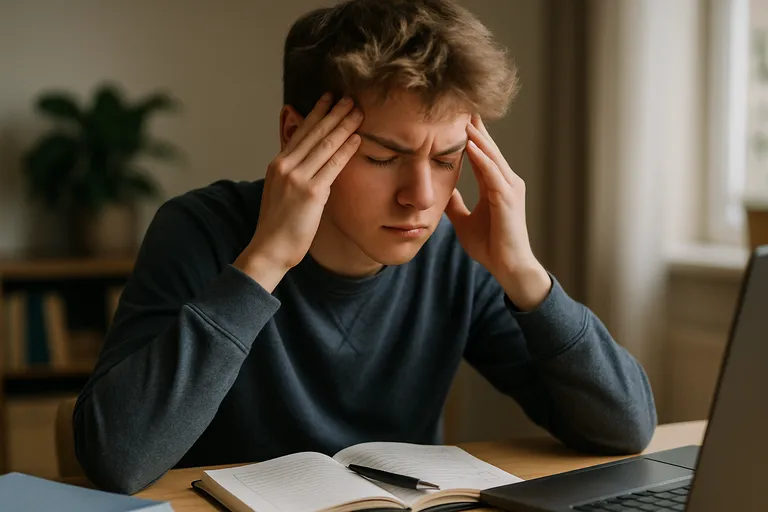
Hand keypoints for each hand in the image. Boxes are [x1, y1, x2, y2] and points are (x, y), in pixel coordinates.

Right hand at [234, 94, 362, 290]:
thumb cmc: (278, 227)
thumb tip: (309, 166)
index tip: (329, 98)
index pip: (300, 132)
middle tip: (350, 97)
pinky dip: (346, 149)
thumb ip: (294, 176)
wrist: (269, 248)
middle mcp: (285, 166)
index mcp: (278, 165)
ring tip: (358, 111)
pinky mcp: (310, 192)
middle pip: (314, 133)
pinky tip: (358, 138)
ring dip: (344, 125)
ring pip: (325, 145)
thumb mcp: (280, 193)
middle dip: (333, 113)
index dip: (316, 113)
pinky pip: (333, 165)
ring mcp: (297, 178)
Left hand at [445, 115, 550, 310]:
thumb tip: (441, 193)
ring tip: (462, 118)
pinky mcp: (508, 200)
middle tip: (462, 104)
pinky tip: (469, 145)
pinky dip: (481, 159)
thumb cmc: (491, 246)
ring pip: (491, 156)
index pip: (481, 154)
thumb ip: (455, 205)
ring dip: (477, 137)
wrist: (509, 268)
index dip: (470, 135)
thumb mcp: (464, 222)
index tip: (456, 116)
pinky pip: (492, 174)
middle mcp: (506, 182)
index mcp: (495, 186)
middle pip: (488, 148)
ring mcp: (509, 189)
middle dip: (475, 127)